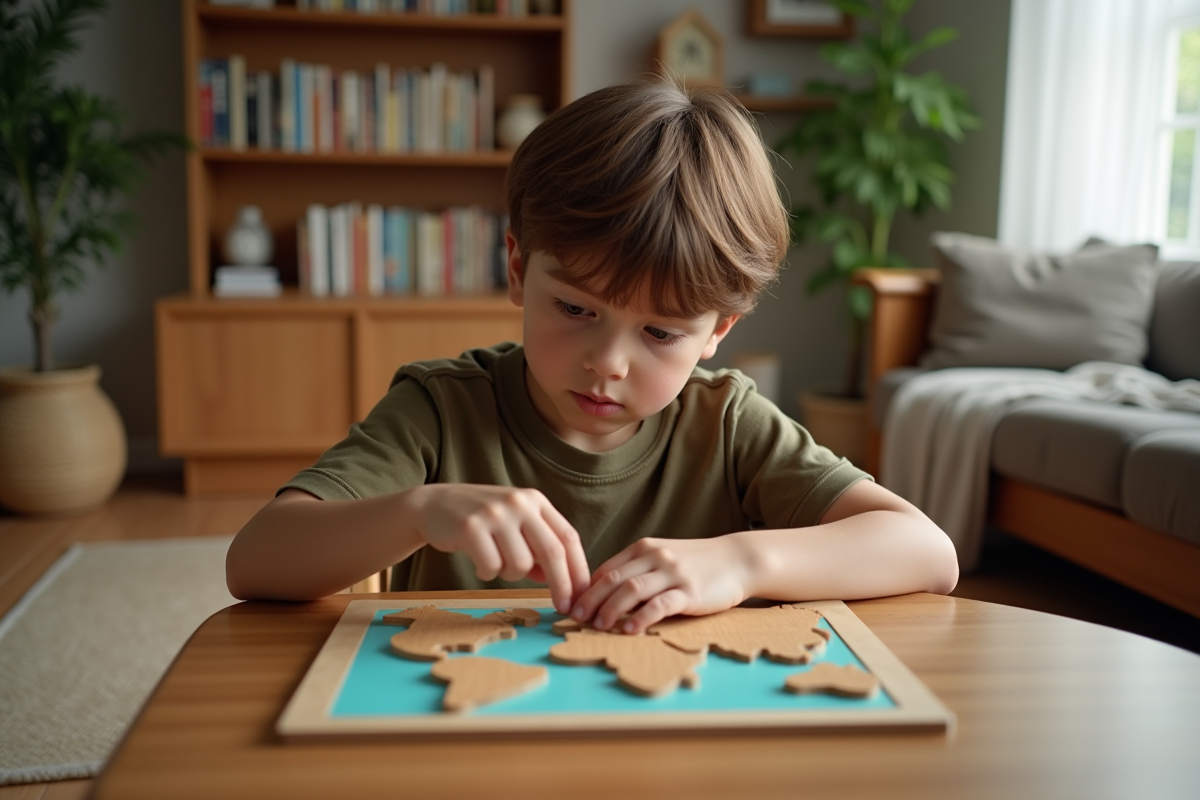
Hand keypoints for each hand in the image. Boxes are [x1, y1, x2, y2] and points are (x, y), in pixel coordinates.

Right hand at [409, 484, 589, 614]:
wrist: (434, 504)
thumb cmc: (482, 522)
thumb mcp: (515, 527)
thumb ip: (538, 550)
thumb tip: (561, 582)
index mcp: (535, 501)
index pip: (568, 537)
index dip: (579, 570)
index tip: (581, 596)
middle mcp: (518, 503)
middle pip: (552, 551)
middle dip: (561, 585)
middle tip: (563, 607)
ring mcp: (495, 513)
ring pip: (520, 564)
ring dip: (511, 575)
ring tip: (496, 563)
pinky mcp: (470, 527)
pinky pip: (492, 567)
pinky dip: (488, 573)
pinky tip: (479, 562)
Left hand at [570, 535, 755, 634]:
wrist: (737, 559)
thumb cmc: (698, 564)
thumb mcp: (663, 558)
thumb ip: (638, 570)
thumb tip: (606, 594)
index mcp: (644, 549)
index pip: (606, 568)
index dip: (586, 589)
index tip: (572, 606)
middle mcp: (654, 557)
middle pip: (613, 579)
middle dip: (590, 600)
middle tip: (575, 618)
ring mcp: (672, 573)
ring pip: (631, 590)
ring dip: (610, 609)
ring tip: (598, 626)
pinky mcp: (689, 591)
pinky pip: (659, 604)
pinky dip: (641, 617)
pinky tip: (630, 630)